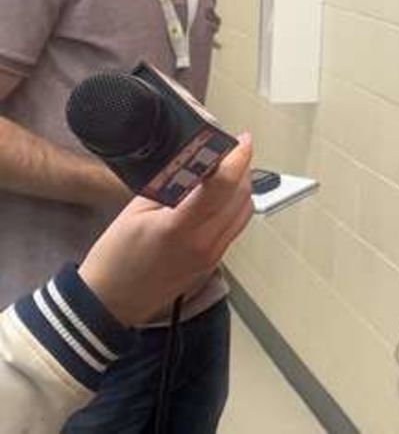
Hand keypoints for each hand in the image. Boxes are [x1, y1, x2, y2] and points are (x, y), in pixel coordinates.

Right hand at [78, 134, 253, 326]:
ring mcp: (212, 255)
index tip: (242, 140)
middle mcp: (204, 242)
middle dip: (242, 169)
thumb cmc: (115, 257)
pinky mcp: (213, 263)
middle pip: (241, 196)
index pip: (222, 185)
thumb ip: (168, 185)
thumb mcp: (134, 212)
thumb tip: (192, 162)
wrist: (110, 302)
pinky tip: (221, 197)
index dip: (237, 158)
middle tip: (232, 152)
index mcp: (180, 226)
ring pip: (244, 212)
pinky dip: (235, 207)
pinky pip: (235, 227)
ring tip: (228, 171)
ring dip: (242, 188)